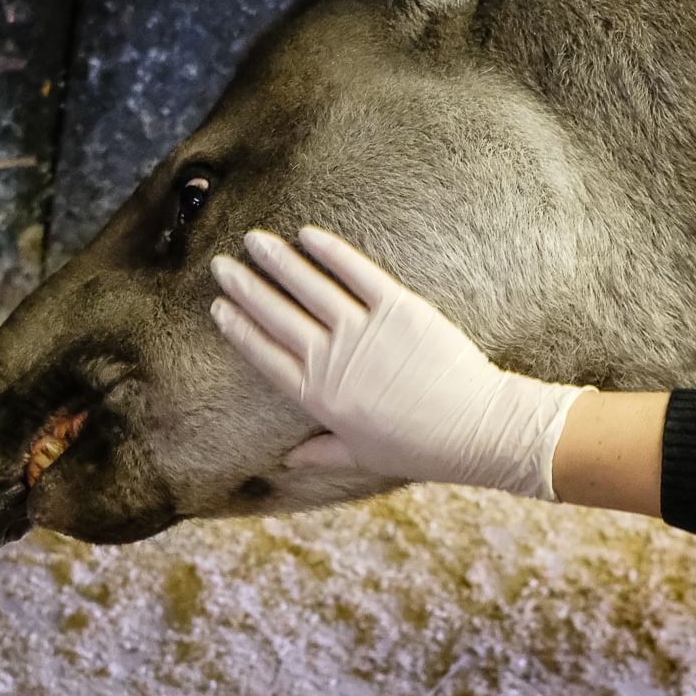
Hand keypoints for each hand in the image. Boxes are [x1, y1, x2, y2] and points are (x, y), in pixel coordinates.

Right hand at [209, 226, 590, 499]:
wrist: (476, 429)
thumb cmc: (419, 448)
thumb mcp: (362, 455)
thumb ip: (320, 453)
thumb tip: (285, 461)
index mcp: (318, 397)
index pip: (265, 354)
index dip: (239, 328)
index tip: (218, 307)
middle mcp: (333, 360)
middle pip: (277, 315)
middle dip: (245, 287)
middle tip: (220, 264)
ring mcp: (364, 331)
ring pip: (309, 287)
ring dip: (277, 261)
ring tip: (254, 240)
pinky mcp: (398, 309)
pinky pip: (356, 272)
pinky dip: (330, 251)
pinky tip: (307, 234)